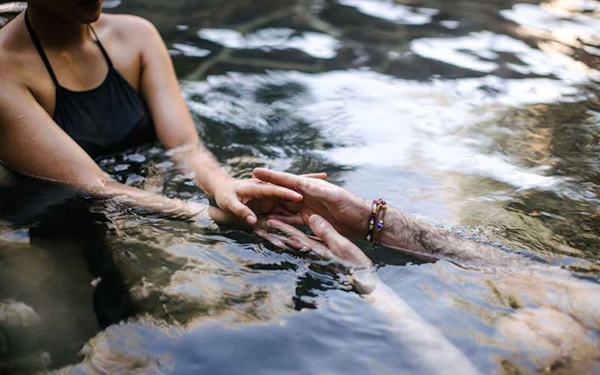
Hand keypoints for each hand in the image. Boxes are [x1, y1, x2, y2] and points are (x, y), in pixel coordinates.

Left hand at [212, 173, 326, 225]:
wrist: (222, 189)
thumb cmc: (224, 195)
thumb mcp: (229, 204)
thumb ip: (241, 212)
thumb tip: (253, 221)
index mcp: (258, 187)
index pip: (275, 190)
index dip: (288, 192)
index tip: (301, 195)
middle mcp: (268, 187)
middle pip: (290, 184)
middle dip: (308, 180)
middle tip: (325, 176)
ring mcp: (272, 192)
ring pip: (293, 189)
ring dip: (309, 186)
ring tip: (327, 183)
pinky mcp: (273, 198)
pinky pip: (288, 199)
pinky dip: (302, 196)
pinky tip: (316, 198)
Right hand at [252, 168, 371, 237]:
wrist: (363, 220)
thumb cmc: (351, 204)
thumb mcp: (334, 196)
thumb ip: (317, 190)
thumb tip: (300, 183)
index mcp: (311, 187)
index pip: (287, 179)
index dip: (271, 176)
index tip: (255, 171)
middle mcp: (307, 195)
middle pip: (281, 192)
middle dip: (265, 190)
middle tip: (247, 188)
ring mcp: (308, 207)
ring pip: (284, 207)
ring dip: (270, 207)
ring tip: (254, 208)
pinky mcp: (311, 220)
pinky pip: (292, 221)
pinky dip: (282, 222)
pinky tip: (271, 223)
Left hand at [256, 214, 374, 292]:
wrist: (364, 282)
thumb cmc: (355, 265)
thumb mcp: (342, 245)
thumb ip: (327, 233)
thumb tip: (312, 218)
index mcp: (316, 249)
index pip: (295, 236)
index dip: (281, 228)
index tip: (267, 222)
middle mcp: (313, 253)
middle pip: (289, 242)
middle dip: (274, 235)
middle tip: (256, 229)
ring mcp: (317, 255)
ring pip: (294, 245)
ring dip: (279, 239)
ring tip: (265, 233)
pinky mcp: (323, 256)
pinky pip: (304, 246)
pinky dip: (293, 241)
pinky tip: (288, 239)